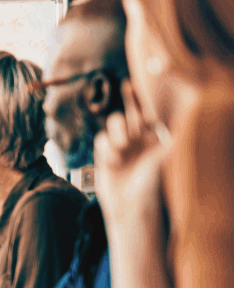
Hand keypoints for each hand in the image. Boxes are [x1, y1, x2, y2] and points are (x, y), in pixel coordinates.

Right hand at [93, 79, 167, 229]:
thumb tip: (185, 111)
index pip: (148, 112)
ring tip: (123, 145)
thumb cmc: (153, 183)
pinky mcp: (105, 156)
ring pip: (115, 124)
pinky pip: (102, 140)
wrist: (131, 206)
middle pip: (130, 112)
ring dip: (118, 129)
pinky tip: (113, 160)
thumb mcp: (165, 155)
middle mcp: (137, 140)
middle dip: (128, 100)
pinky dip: (107, 147)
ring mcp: (120, 147)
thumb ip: (171, 133)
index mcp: (154, 139)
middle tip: (126, 84)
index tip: (137, 81)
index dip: (142, 97)